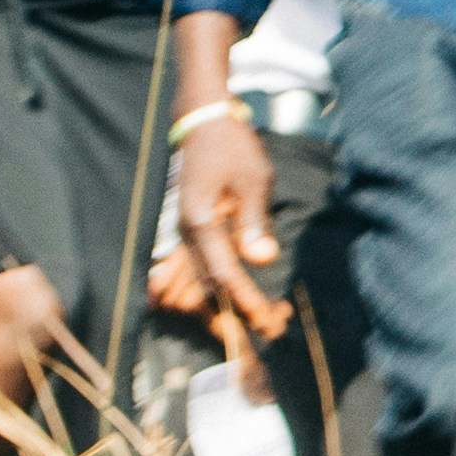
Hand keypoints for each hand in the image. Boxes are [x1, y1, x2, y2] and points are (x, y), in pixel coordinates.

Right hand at [171, 96, 289, 347]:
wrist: (203, 123)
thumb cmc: (231, 147)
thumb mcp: (252, 179)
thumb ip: (254, 220)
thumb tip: (261, 259)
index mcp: (199, 222)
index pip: (222, 273)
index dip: (244, 299)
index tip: (265, 319)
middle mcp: (187, 233)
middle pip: (208, 286)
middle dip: (236, 313)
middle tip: (268, 332)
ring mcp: (188, 234)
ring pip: (202, 283)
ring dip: (227, 305)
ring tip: (258, 325)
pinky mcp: (195, 231)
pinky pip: (203, 269)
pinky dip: (221, 288)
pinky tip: (240, 302)